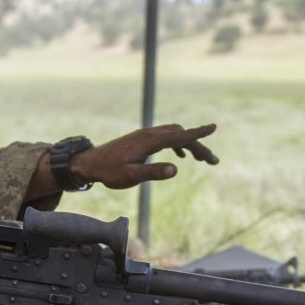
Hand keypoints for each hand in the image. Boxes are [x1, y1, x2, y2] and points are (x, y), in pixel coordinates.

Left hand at [72, 123, 218, 189]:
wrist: (90, 163)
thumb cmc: (109, 172)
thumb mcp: (131, 176)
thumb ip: (153, 172)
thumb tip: (175, 169)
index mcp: (148, 141)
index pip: (179, 135)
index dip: (198, 133)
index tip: (214, 128)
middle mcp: (149, 134)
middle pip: (181, 135)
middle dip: (199, 146)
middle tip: (213, 161)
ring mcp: (145, 136)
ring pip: (174, 135)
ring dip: (189, 145)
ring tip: (202, 159)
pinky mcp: (142, 140)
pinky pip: (165, 137)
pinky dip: (178, 144)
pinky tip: (181, 156)